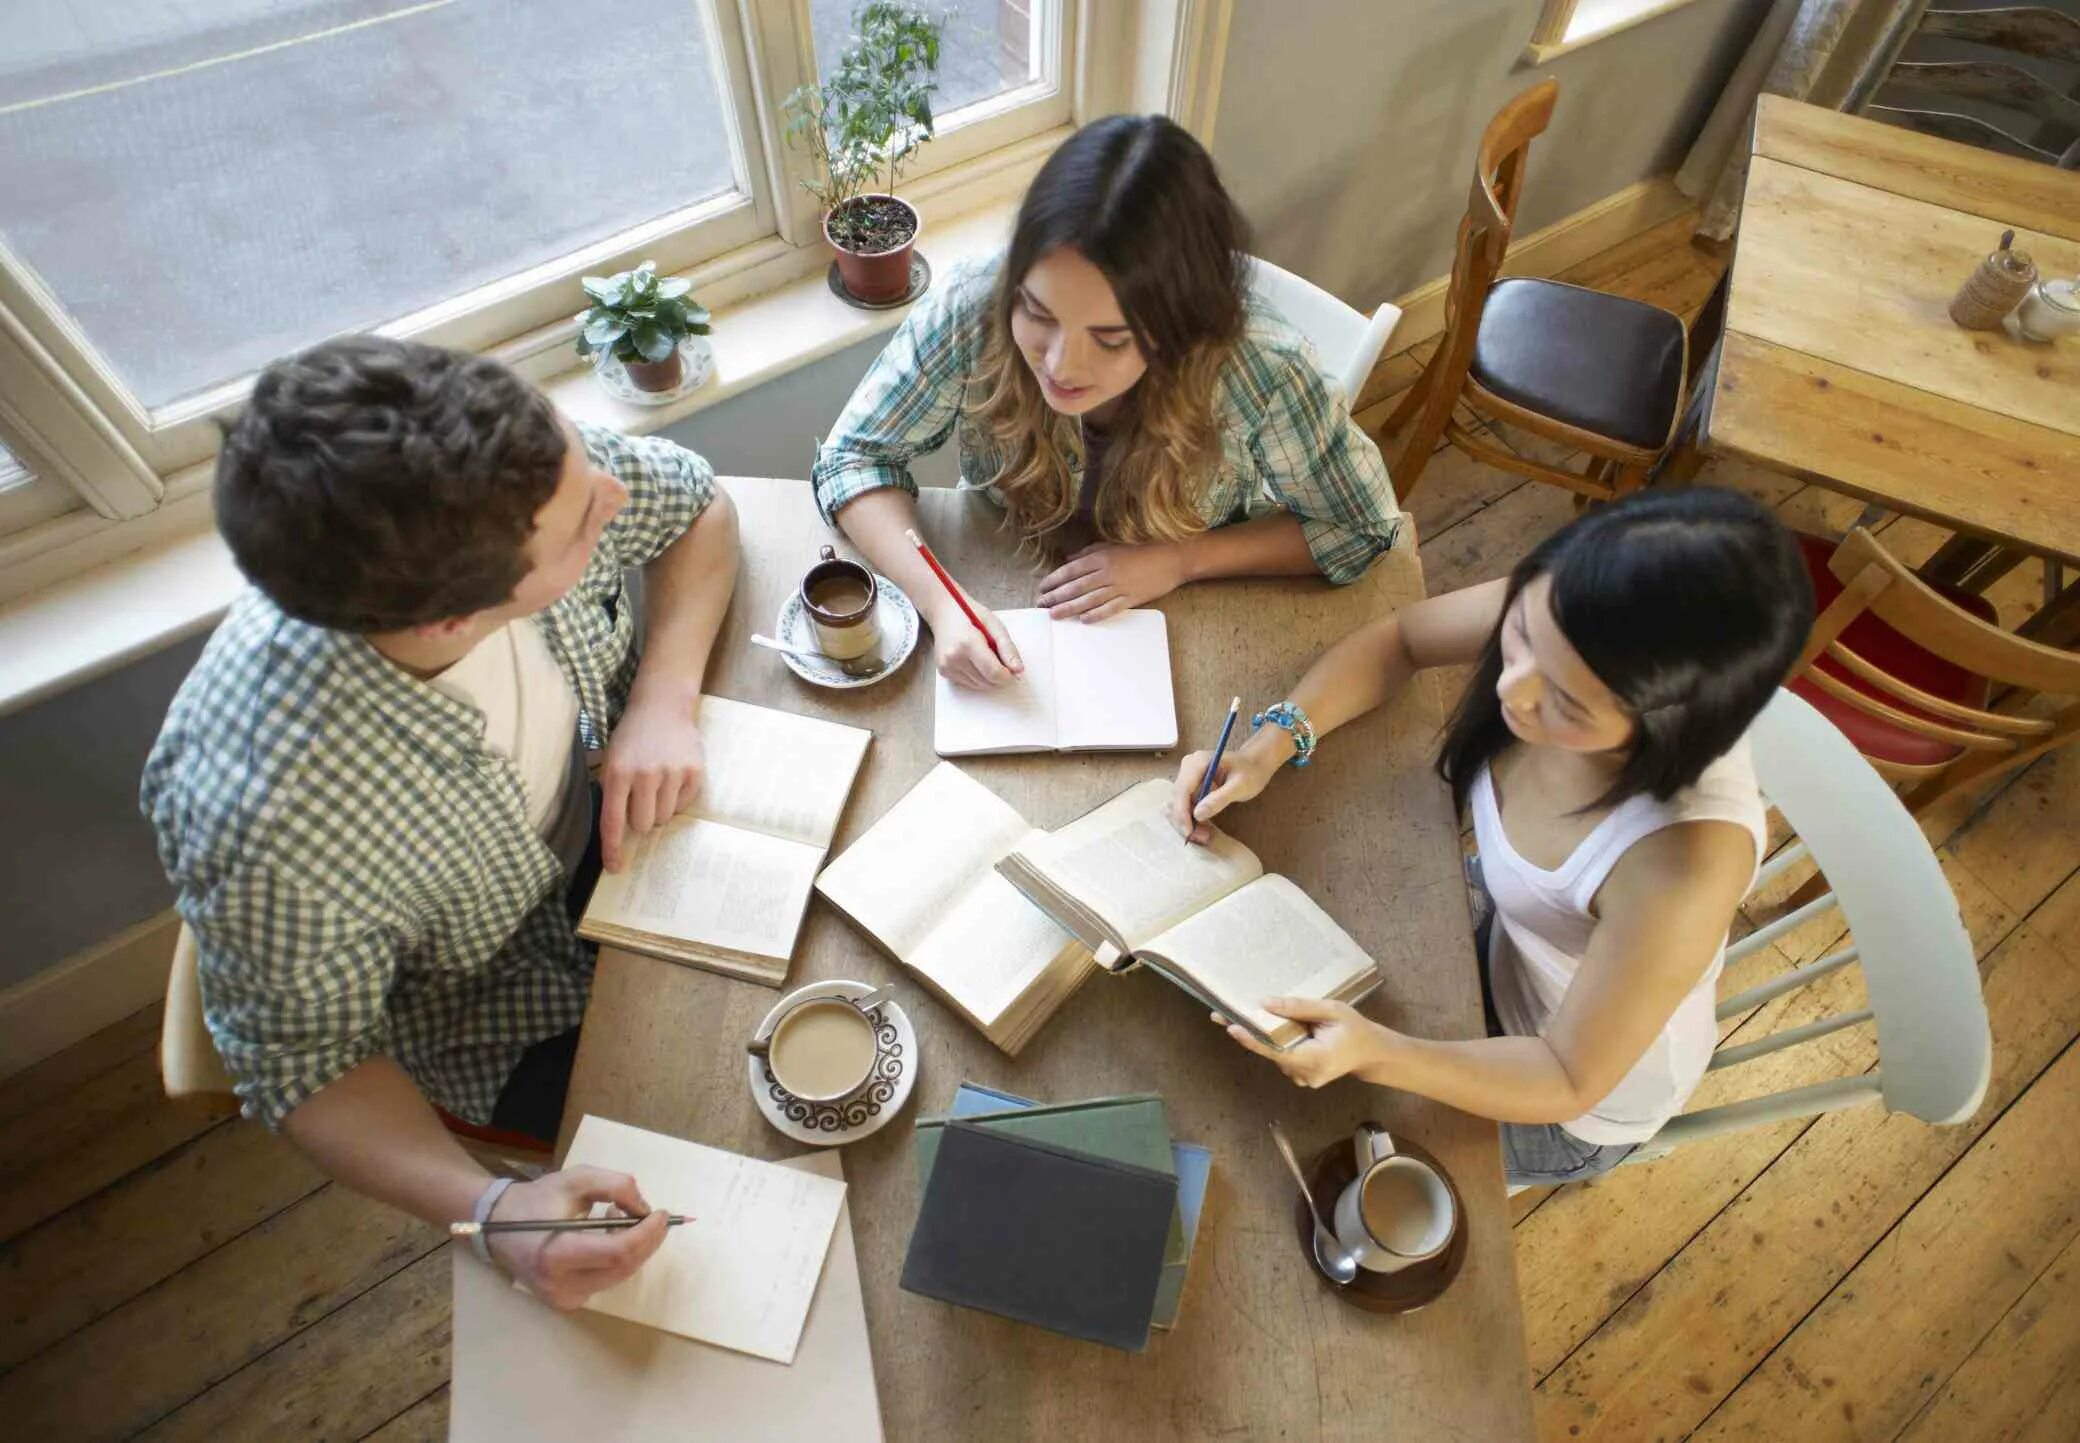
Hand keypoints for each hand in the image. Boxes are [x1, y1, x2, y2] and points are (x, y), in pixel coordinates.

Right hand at [488, 1165, 671, 1308]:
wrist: (498, 1225)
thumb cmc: (537, 1200)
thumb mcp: (576, 1179)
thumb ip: (616, 1186)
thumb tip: (645, 1209)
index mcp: (557, 1255)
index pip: (618, 1252)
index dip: (646, 1233)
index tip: (661, 1213)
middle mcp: (560, 1285)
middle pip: (624, 1268)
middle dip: (647, 1241)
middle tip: (656, 1218)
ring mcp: (563, 1299)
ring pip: (618, 1276)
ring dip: (633, 1248)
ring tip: (622, 1218)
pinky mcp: (567, 1301)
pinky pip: (606, 1279)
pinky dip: (618, 1258)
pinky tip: (609, 1235)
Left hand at [600, 697, 705, 870]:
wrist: (662, 706)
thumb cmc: (632, 738)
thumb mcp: (612, 760)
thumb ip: (612, 794)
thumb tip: (619, 834)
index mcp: (619, 773)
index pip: (613, 821)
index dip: (613, 848)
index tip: (615, 867)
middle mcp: (645, 774)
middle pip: (644, 825)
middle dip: (641, 820)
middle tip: (641, 800)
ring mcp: (672, 772)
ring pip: (665, 817)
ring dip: (660, 809)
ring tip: (658, 785)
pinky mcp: (694, 771)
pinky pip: (684, 804)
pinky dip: (677, 798)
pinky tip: (673, 777)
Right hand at [928, 593, 1023, 689]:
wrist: (944, 613)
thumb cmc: (971, 615)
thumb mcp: (995, 625)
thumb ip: (1008, 649)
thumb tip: (1018, 671)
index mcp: (968, 643)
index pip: (994, 672)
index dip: (1007, 675)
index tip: (1012, 669)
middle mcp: (954, 657)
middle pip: (987, 682)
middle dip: (998, 675)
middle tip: (997, 657)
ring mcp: (947, 666)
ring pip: (979, 686)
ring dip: (987, 677)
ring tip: (984, 656)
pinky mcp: (944, 672)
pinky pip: (968, 684)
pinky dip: (976, 676)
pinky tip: (974, 660)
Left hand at [1037, 541, 1188, 621]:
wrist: (1172, 557)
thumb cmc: (1141, 549)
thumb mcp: (1112, 545)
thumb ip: (1089, 552)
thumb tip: (1068, 559)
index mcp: (1101, 557)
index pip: (1071, 571)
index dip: (1054, 580)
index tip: (1042, 588)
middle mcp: (1107, 572)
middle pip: (1076, 587)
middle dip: (1056, 597)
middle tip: (1042, 605)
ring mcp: (1119, 586)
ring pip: (1089, 600)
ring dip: (1069, 608)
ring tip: (1054, 615)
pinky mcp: (1132, 598)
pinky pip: (1110, 608)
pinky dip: (1096, 615)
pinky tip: (1083, 620)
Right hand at [1166, 729, 1290, 842]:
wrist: (1255, 764)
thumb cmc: (1251, 772)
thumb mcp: (1240, 786)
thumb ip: (1219, 799)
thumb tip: (1197, 815)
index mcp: (1198, 762)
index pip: (1183, 789)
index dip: (1182, 812)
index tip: (1189, 832)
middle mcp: (1188, 766)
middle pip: (1178, 797)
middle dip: (1184, 820)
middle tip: (1199, 838)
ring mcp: (1187, 775)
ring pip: (1179, 803)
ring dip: (1187, 821)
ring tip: (1202, 836)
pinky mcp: (1191, 784)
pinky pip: (1185, 803)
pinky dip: (1191, 817)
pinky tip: (1201, 828)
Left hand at [1216, 998, 1391, 1088]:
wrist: (1371, 1053)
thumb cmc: (1354, 1029)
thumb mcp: (1332, 1011)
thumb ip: (1299, 1008)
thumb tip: (1265, 1003)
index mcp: (1316, 1059)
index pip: (1277, 1050)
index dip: (1253, 1040)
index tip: (1232, 1027)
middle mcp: (1305, 1074)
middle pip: (1271, 1052)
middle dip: (1250, 1032)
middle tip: (1221, 1015)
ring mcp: (1302, 1079)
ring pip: (1275, 1054)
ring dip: (1264, 1036)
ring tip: (1251, 1016)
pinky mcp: (1300, 1076)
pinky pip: (1281, 1057)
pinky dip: (1276, 1043)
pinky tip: (1278, 1029)